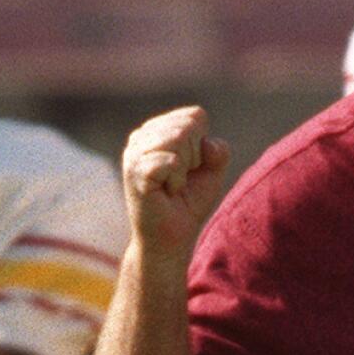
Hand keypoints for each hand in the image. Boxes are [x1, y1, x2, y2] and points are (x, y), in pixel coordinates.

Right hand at [122, 106, 230, 258]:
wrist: (172, 238)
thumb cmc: (188, 203)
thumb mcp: (212, 173)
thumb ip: (218, 151)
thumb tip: (207, 143)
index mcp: (158, 130)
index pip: (195, 117)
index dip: (202, 146)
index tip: (190, 169)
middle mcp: (142, 136)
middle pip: (188, 126)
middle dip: (194, 158)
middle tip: (179, 180)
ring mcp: (135, 152)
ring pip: (178, 139)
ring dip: (184, 169)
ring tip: (172, 185)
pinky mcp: (135, 170)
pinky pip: (170, 160)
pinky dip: (177, 180)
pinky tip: (167, 191)